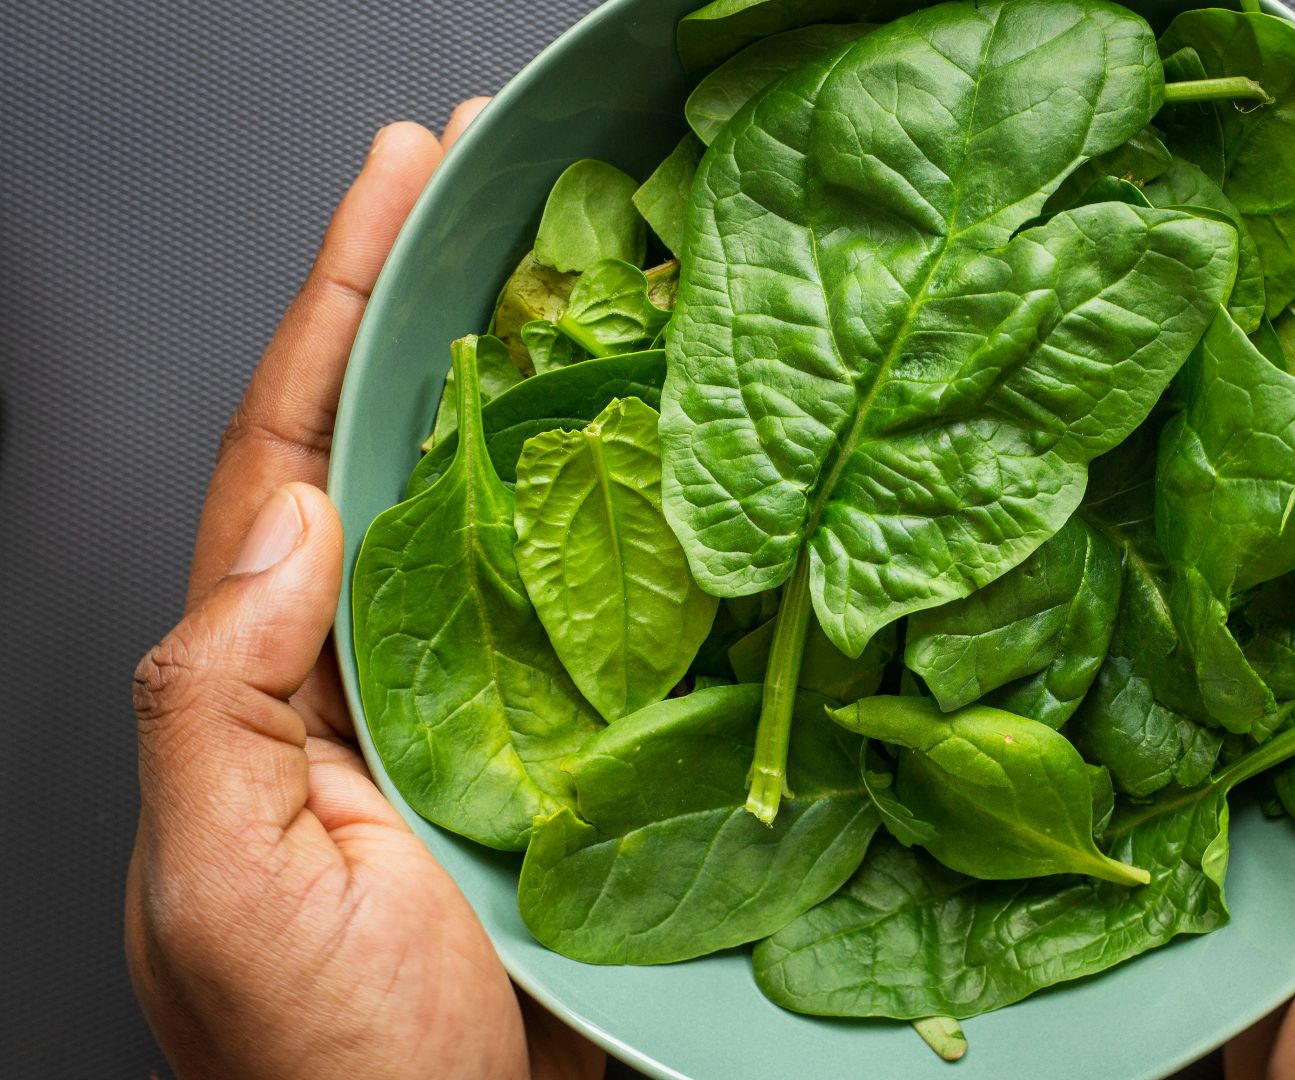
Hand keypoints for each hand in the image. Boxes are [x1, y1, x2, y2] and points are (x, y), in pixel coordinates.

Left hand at [124, 100, 602, 1079]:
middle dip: (434, 302)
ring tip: (594, 270)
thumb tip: (288, 518)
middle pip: (400, 447)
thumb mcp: (220, 889)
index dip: (337, 306)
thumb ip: (211, 701)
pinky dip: (633, 520)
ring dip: (545, 389)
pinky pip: (601, 611)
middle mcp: (369, 668)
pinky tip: (678, 453)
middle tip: (498, 179)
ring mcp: (477, 705)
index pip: (288, 454)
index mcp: (266, 681)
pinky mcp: (570, 752)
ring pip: (510, 514)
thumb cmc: (325, 1070)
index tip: (396, 182)